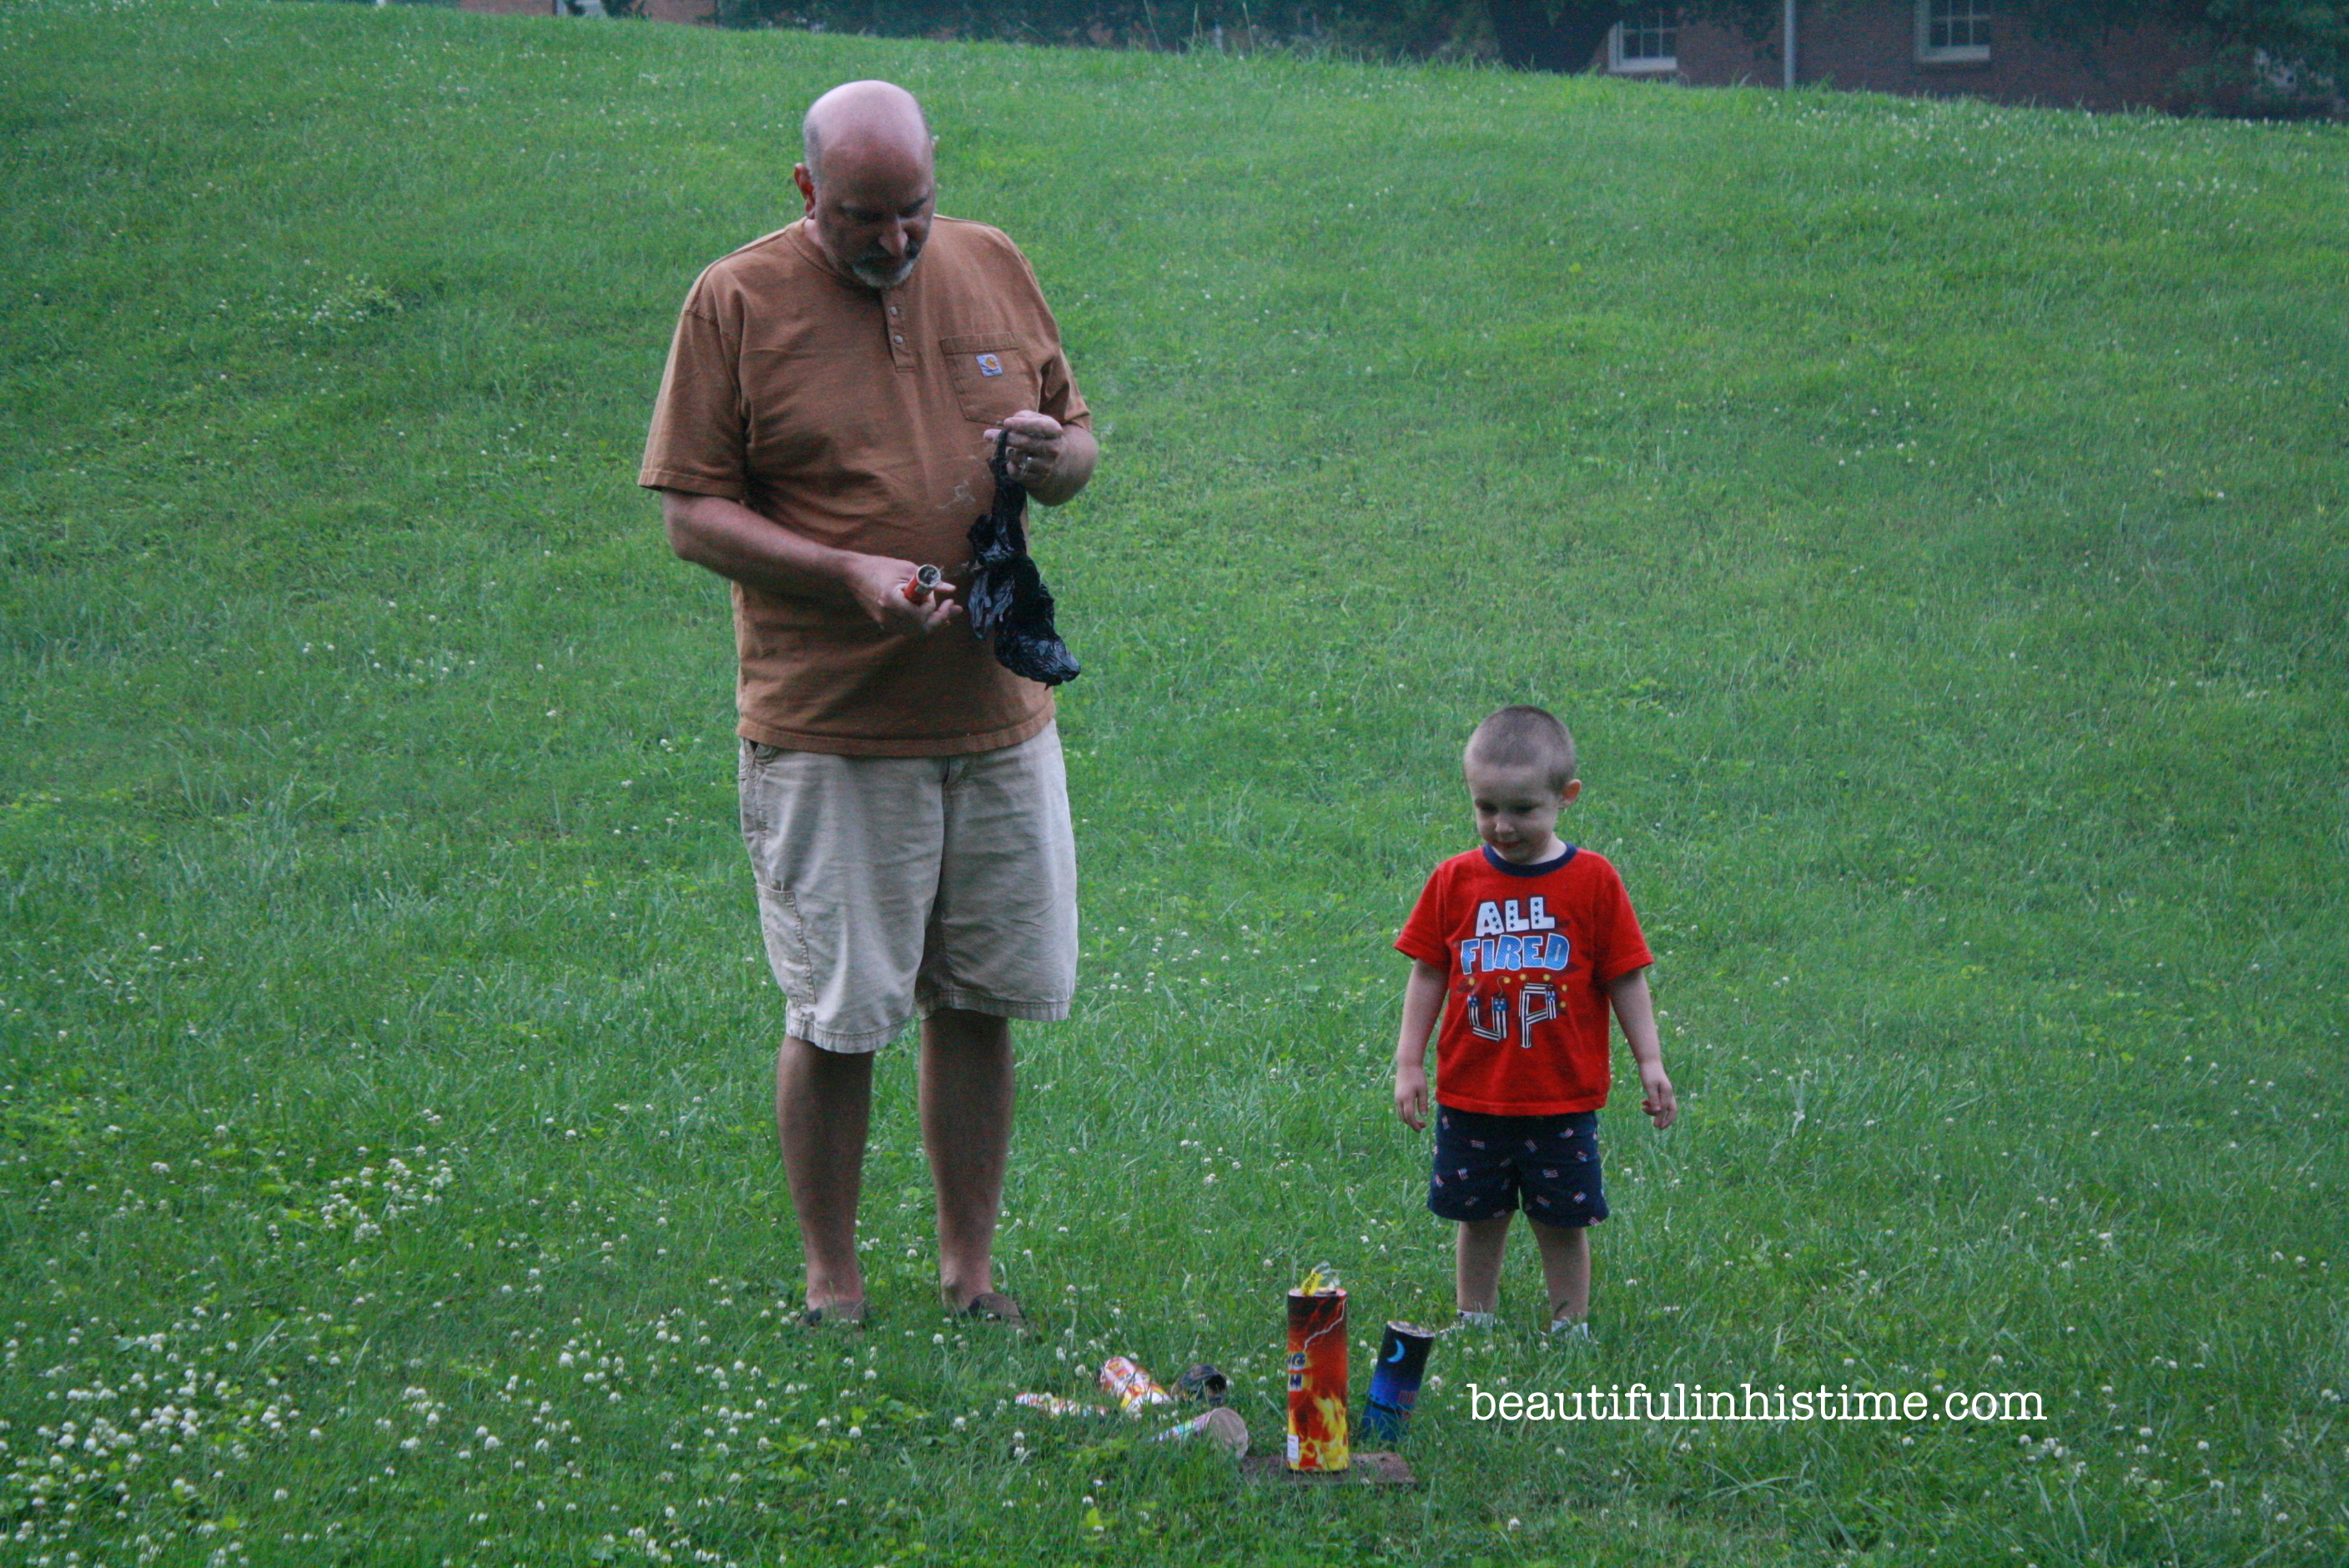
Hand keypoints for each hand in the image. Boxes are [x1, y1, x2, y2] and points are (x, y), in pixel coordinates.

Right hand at [845, 553, 960, 635]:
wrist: (854, 573)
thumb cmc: (881, 567)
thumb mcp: (908, 569)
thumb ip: (931, 582)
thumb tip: (950, 589)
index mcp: (892, 601)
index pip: (920, 615)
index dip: (934, 607)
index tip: (943, 598)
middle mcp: (887, 616)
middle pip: (920, 628)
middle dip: (939, 619)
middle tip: (954, 608)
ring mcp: (884, 622)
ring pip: (915, 631)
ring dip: (932, 623)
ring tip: (948, 613)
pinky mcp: (884, 623)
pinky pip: (907, 629)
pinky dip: (921, 624)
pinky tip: (932, 617)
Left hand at [985, 409, 1065, 488]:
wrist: (1055, 460)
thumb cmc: (1040, 434)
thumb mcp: (1037, 420)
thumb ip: (1024, 416)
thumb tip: (1009, 424)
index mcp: (1055, 431)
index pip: (1039, 427)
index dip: (1022, 424)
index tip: (1006, 422)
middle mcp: (1054, 449)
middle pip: (1026, 443)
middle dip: (1006, 438)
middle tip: (987, 435)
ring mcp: (1047, 466)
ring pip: (1019, 458)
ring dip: (1008, 452)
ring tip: (1007, 449)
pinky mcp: (1039, 479)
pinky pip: (1017, 473)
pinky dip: (1010, 466)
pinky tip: (1011, 461)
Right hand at [1394, 1062, 1429, 1131]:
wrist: (1406, 1065)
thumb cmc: (1417, 1076)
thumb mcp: (1423, 1090)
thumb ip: (1423, 1103)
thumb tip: (1423, 1116)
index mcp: (1406, 1099)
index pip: (1409, 1117)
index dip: (1415, 1125)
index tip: (1421, 1130)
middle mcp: (1399, 1100)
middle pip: (1404, 1118)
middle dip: (1413, 1124)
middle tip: (1424, 1125)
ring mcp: (1397, 1098)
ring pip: (1401, 1114)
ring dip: (1409, 1120)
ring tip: (1420, 1120)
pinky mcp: (1397, 1096)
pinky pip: (1400, 1109)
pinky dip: (1406, 1114)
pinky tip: (1414, 1112)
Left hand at [1640, 1062, 1677, 1130]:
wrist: (1649, 1061)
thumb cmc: (1649, 1072)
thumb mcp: (1649, 1086)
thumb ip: (1653, 1098)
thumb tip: (1658, 1112)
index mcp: (1667, 1092)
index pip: (1666, 1109)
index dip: (1662, 1119)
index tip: (1656, 1127)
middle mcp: (1668, 1093)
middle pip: (1671, 1110)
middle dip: (1665, 1119)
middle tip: (1658, 1127)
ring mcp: (1665, 1092)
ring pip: (1663, 1106)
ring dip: (1654, 1110)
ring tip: (1643, 1109)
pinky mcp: (1659, 1090)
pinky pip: (1658, 1101)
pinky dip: (1651, 1104)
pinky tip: (1643, 1103)